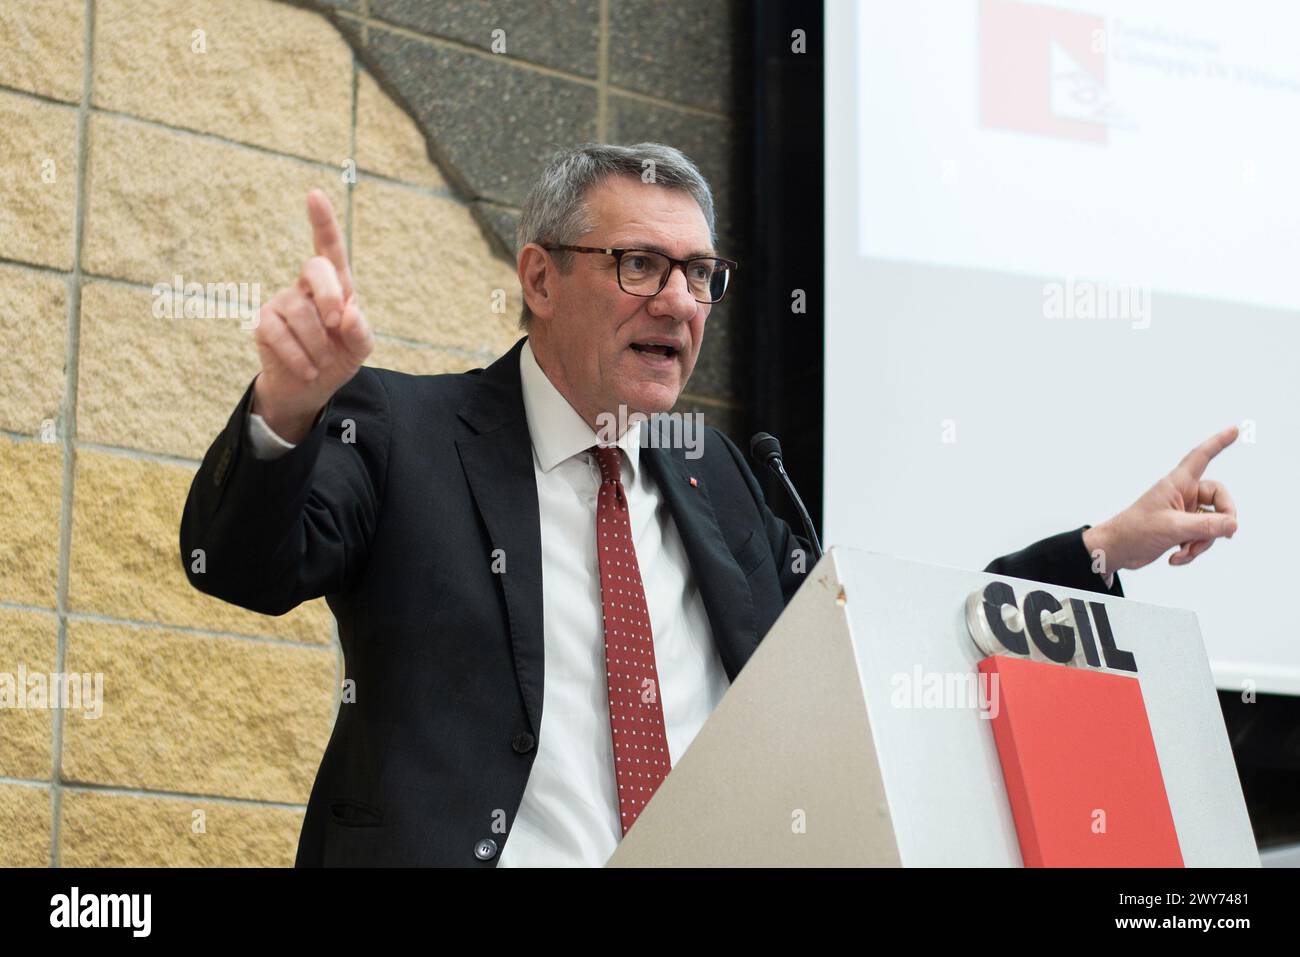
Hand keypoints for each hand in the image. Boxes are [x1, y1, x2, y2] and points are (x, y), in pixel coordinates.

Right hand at [252, 189, 373, 441]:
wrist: (310, 388)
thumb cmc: (338, 358)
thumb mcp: (360, 348)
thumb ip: (361, 330)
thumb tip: (349, 312)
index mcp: (336, 284)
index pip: (329, 247)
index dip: (322, 221)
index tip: (314, 194)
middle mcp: (306, 286)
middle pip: (314, 269)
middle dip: (329, 295)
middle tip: (338, 323)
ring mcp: (282, 301)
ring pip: (300, 311)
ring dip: (319, 343)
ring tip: (323, 361)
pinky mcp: (264, 322)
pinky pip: (280, 334)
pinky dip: (300, 356)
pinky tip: (308, 369)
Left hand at [1083, 426, 1239, 574]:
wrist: (1116, 551)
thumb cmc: (1135, 531)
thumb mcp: (1173, 528)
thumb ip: (1206, 526)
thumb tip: (1234, 524)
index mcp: (1177, 483)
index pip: (1201, 457)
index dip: (1218, 443)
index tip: (1234, 430)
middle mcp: (1183, 494)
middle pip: (1219, 499)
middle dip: (1223, 520)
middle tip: (1225, 534)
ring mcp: (1184, 512)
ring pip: (1212, 522)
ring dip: (1203, 541)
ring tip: (1184, 551)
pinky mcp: (1182, 528)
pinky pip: (1202, 537)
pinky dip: (1193, 549)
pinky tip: (1176, 557)